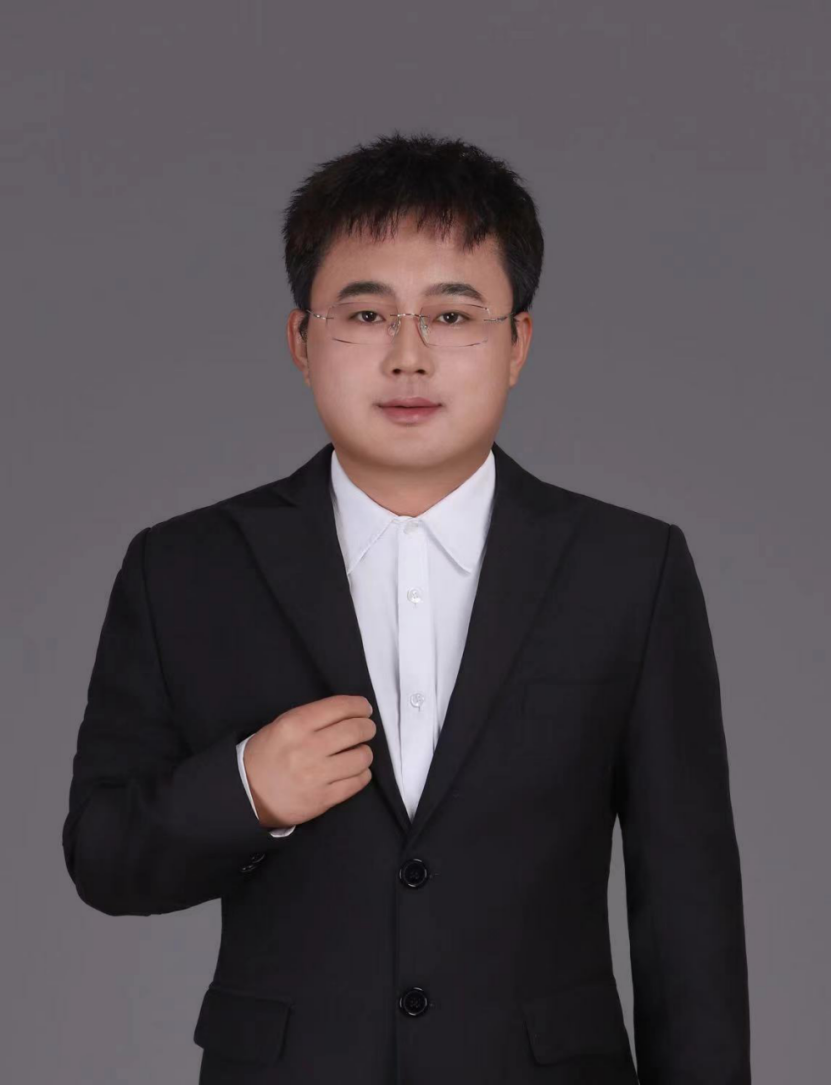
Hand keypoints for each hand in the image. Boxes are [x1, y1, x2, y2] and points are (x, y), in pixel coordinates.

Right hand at [243, 695, 375, 829]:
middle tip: (366, 728)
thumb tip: (348, 712)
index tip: (364, 708)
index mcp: (295, 725)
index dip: (359, 706)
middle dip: (367, 727)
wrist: (247, 794)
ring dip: (364, 752)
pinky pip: (357, 782)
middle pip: (356, 731)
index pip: (340, 707)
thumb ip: (313, 717)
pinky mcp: (323, 799)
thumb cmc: (266, 755)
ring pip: (361, 757)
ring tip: (358, 752)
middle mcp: (308, 748)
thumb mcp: (281, 725)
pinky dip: (362, 774)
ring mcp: (316, 775)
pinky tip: (354, 770)